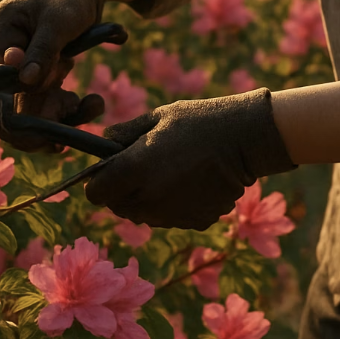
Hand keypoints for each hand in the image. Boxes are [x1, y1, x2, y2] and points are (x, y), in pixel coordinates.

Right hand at [0, 0, 107, 88]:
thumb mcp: (58, 24)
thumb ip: (41, 52)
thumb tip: (25, 81)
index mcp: (3, 23)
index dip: (10, 77)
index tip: (37, 78)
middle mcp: (7, 33)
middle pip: (10, 72)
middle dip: (35, 77)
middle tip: (61, 64)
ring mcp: (23, 41)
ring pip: (27, 74)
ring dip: (48, 74)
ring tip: (66, 58)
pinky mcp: (37, 47)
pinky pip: (40, 70)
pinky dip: (54, 70)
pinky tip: (67, 59)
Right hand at [0, 45, 104, 152]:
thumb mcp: (57, 22)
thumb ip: (42, 49)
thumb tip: (26, 79)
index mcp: (0, 42)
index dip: (10, 109)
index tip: (37, 126)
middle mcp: (8, 62)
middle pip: (11, 106)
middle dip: (40, 121)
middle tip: (60, 137)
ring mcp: (27, 75)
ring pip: (36, 111)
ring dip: (63, 116)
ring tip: (93, 105)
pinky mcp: (47, 80)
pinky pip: (55, 104)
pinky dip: (75, 108)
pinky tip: (93, 103)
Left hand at [85, 89, 295, 229]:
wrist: (244, 138)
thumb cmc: (197, 120)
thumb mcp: (156, 117)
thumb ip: (124, 133)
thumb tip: (103, 144)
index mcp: (135, 169)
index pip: (96, 193)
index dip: (98, 182)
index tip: (108, 171)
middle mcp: (150, 198)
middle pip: (118, 208)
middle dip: (121, 192)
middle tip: (139, 169)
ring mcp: (173, 214)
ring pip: (143, 216)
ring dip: (145, 200)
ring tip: (167, 172)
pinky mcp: (195, 222)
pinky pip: (171, 218)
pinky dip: (173, 206)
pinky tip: (189, 183)